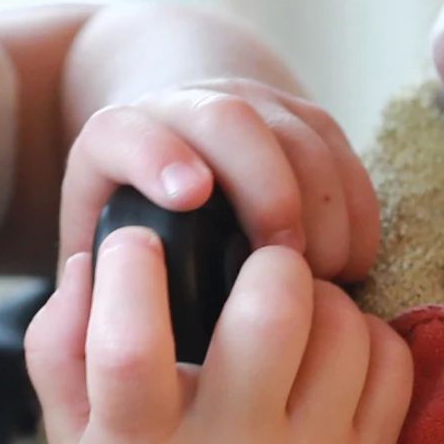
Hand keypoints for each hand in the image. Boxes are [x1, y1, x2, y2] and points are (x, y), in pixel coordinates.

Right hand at [25, 224, 407, 443]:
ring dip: (317, 296)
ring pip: (344, 326)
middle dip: (262, 260)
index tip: (138, 244)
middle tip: (249, 268)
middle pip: (272, 311)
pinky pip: (392, 363)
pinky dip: (365, 335)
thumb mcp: (67, 440)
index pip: (131, 344)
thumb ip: (59, 344)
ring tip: (289, 312)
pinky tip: (328, 351)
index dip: (133, 269)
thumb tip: (94, 254)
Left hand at [55, 76, 382, 285]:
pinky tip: (352, 266)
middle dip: (266, 186)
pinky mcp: (306, 119)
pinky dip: (356, 209)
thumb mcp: (94, 255)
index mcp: (119, 141)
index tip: (189, 196)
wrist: (174, 145)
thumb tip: (102, 336)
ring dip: (322, 207)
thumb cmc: (130, 233)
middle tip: (285, 260)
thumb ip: (88, 296)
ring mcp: (252, 108)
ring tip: (323, 280)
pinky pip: (343, 151)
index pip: (130, 131)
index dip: (158, 155)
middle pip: (230, 120)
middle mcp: (186, 110)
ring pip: (298, 134)